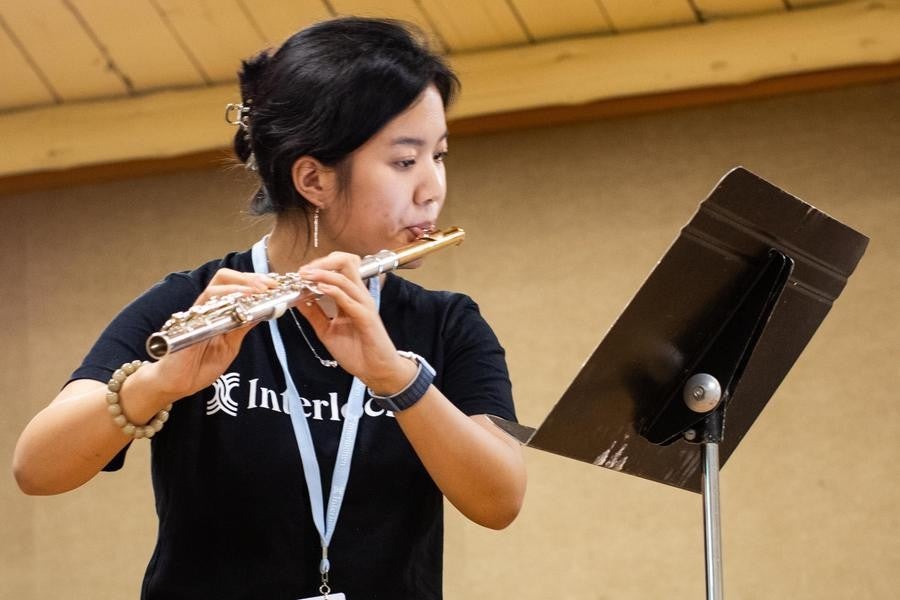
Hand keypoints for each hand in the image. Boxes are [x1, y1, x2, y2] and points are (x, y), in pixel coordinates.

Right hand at [145, 268, 277, 403]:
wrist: (177, 384)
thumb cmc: (200, 366)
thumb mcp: (230, 345)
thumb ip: (242, 327)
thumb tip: (263, 310)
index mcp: (217, 310)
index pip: (235, 285)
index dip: (254, 281)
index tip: (275, 284)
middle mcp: (206, 307)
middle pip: (224, 278)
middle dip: (250, 278)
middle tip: (270, 285)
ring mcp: (196, 314)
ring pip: (215, 287)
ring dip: (240, 286)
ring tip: (259, 292)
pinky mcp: (188, 324)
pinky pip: (205, 306)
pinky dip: (224, 301)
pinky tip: (240, 304)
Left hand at [294, 253, 415, 392]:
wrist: (376, 371)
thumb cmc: (357, 352)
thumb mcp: (327, 331)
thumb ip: (314, 314)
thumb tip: (297, 299)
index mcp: (351, 297)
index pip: (339, 268)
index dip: (319, 265)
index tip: (301, 273)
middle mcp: (359, 296)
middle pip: (346, 263)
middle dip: (322, 262)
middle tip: (303, 271)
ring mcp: (364, 305)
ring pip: (345, 277)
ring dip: (323, 274)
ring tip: (306, 276)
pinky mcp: (366, 317)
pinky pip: (349, 299)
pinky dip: (334, 291)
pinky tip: (320, 289)